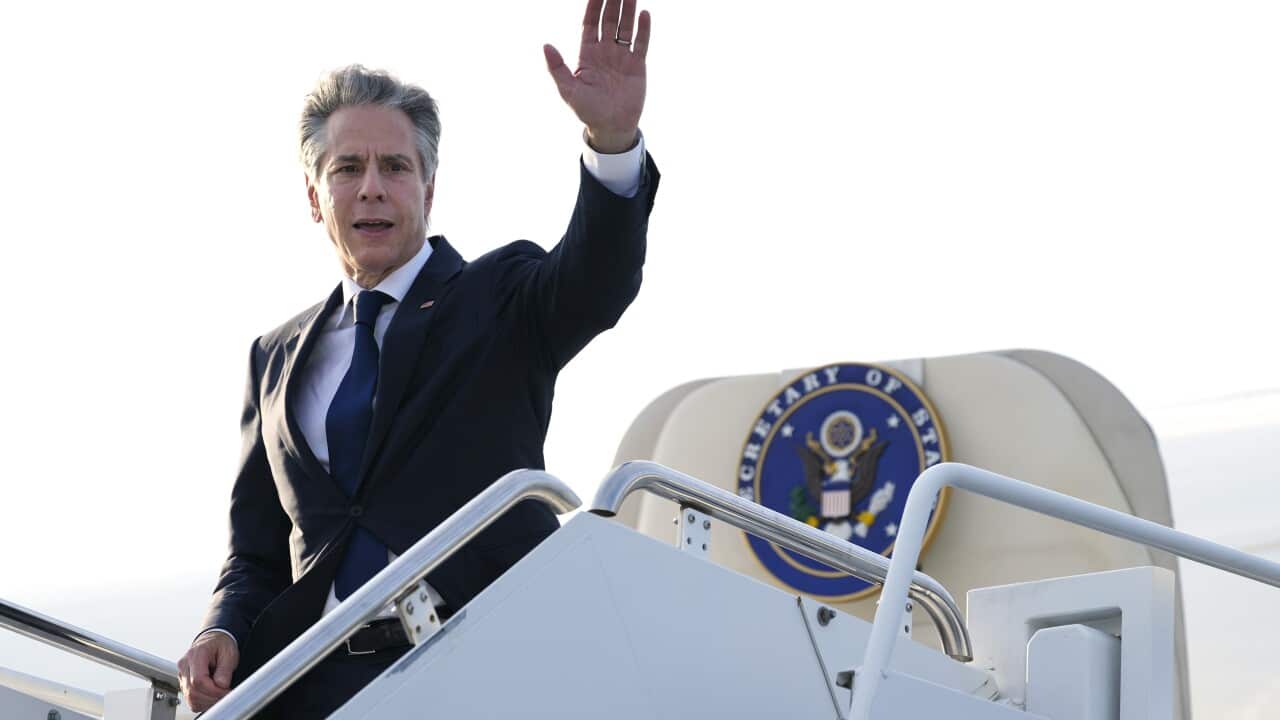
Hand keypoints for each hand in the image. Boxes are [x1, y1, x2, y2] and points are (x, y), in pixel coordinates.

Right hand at [178, 631, 239, 711]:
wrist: (213, 641)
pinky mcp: (184, 684)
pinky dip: (204, 703)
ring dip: (208, 702)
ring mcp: (182, 676)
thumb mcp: (229, 652)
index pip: (198, 680)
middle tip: (227, 694)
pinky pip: (191, 700)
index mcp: (195, 655)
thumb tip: (221, 685)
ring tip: (221, 695)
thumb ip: (225, 669)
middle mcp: (184, 666)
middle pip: (193, 692)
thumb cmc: (220, 645)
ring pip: (191, 699)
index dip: (213, 691)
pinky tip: (214, 696)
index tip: (226, 691)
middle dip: (212, 698)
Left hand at [544, 0, 650, 152]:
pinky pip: (641, 43)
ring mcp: (622, 57)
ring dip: (628, 9)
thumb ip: (557, 68)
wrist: (611, 127)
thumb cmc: (587, 110)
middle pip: (608, 20)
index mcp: (587, 54)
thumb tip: (546, 46)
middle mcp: (605, 51)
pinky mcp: (637, 66)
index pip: (589, 23)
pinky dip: (643, 29)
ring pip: (625, 27)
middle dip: (612, 2)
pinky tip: (645, 13)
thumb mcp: (568, 90)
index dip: (592, 6)